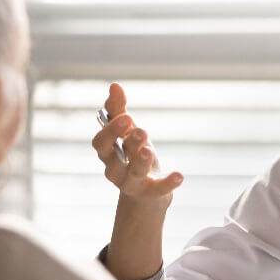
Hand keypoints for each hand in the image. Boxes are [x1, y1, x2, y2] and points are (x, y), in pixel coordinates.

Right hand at [91, 82, 182, 202]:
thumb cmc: (133, 155)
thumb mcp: (127, 132)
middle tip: (142, 130)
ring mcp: (133, 184)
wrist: (146, 191)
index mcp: (107, 154)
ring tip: (149, 149)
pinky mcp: (152, 193)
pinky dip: (169, 183)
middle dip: (128, 143)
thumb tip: (114, 85)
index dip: (110, 131)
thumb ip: (118, 110)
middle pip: (115, 159)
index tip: (126, 117)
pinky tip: (180, 175)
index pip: (100, 143)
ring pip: (134, 173)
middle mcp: (115, 170)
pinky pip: (159, 189)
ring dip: (141, 161)